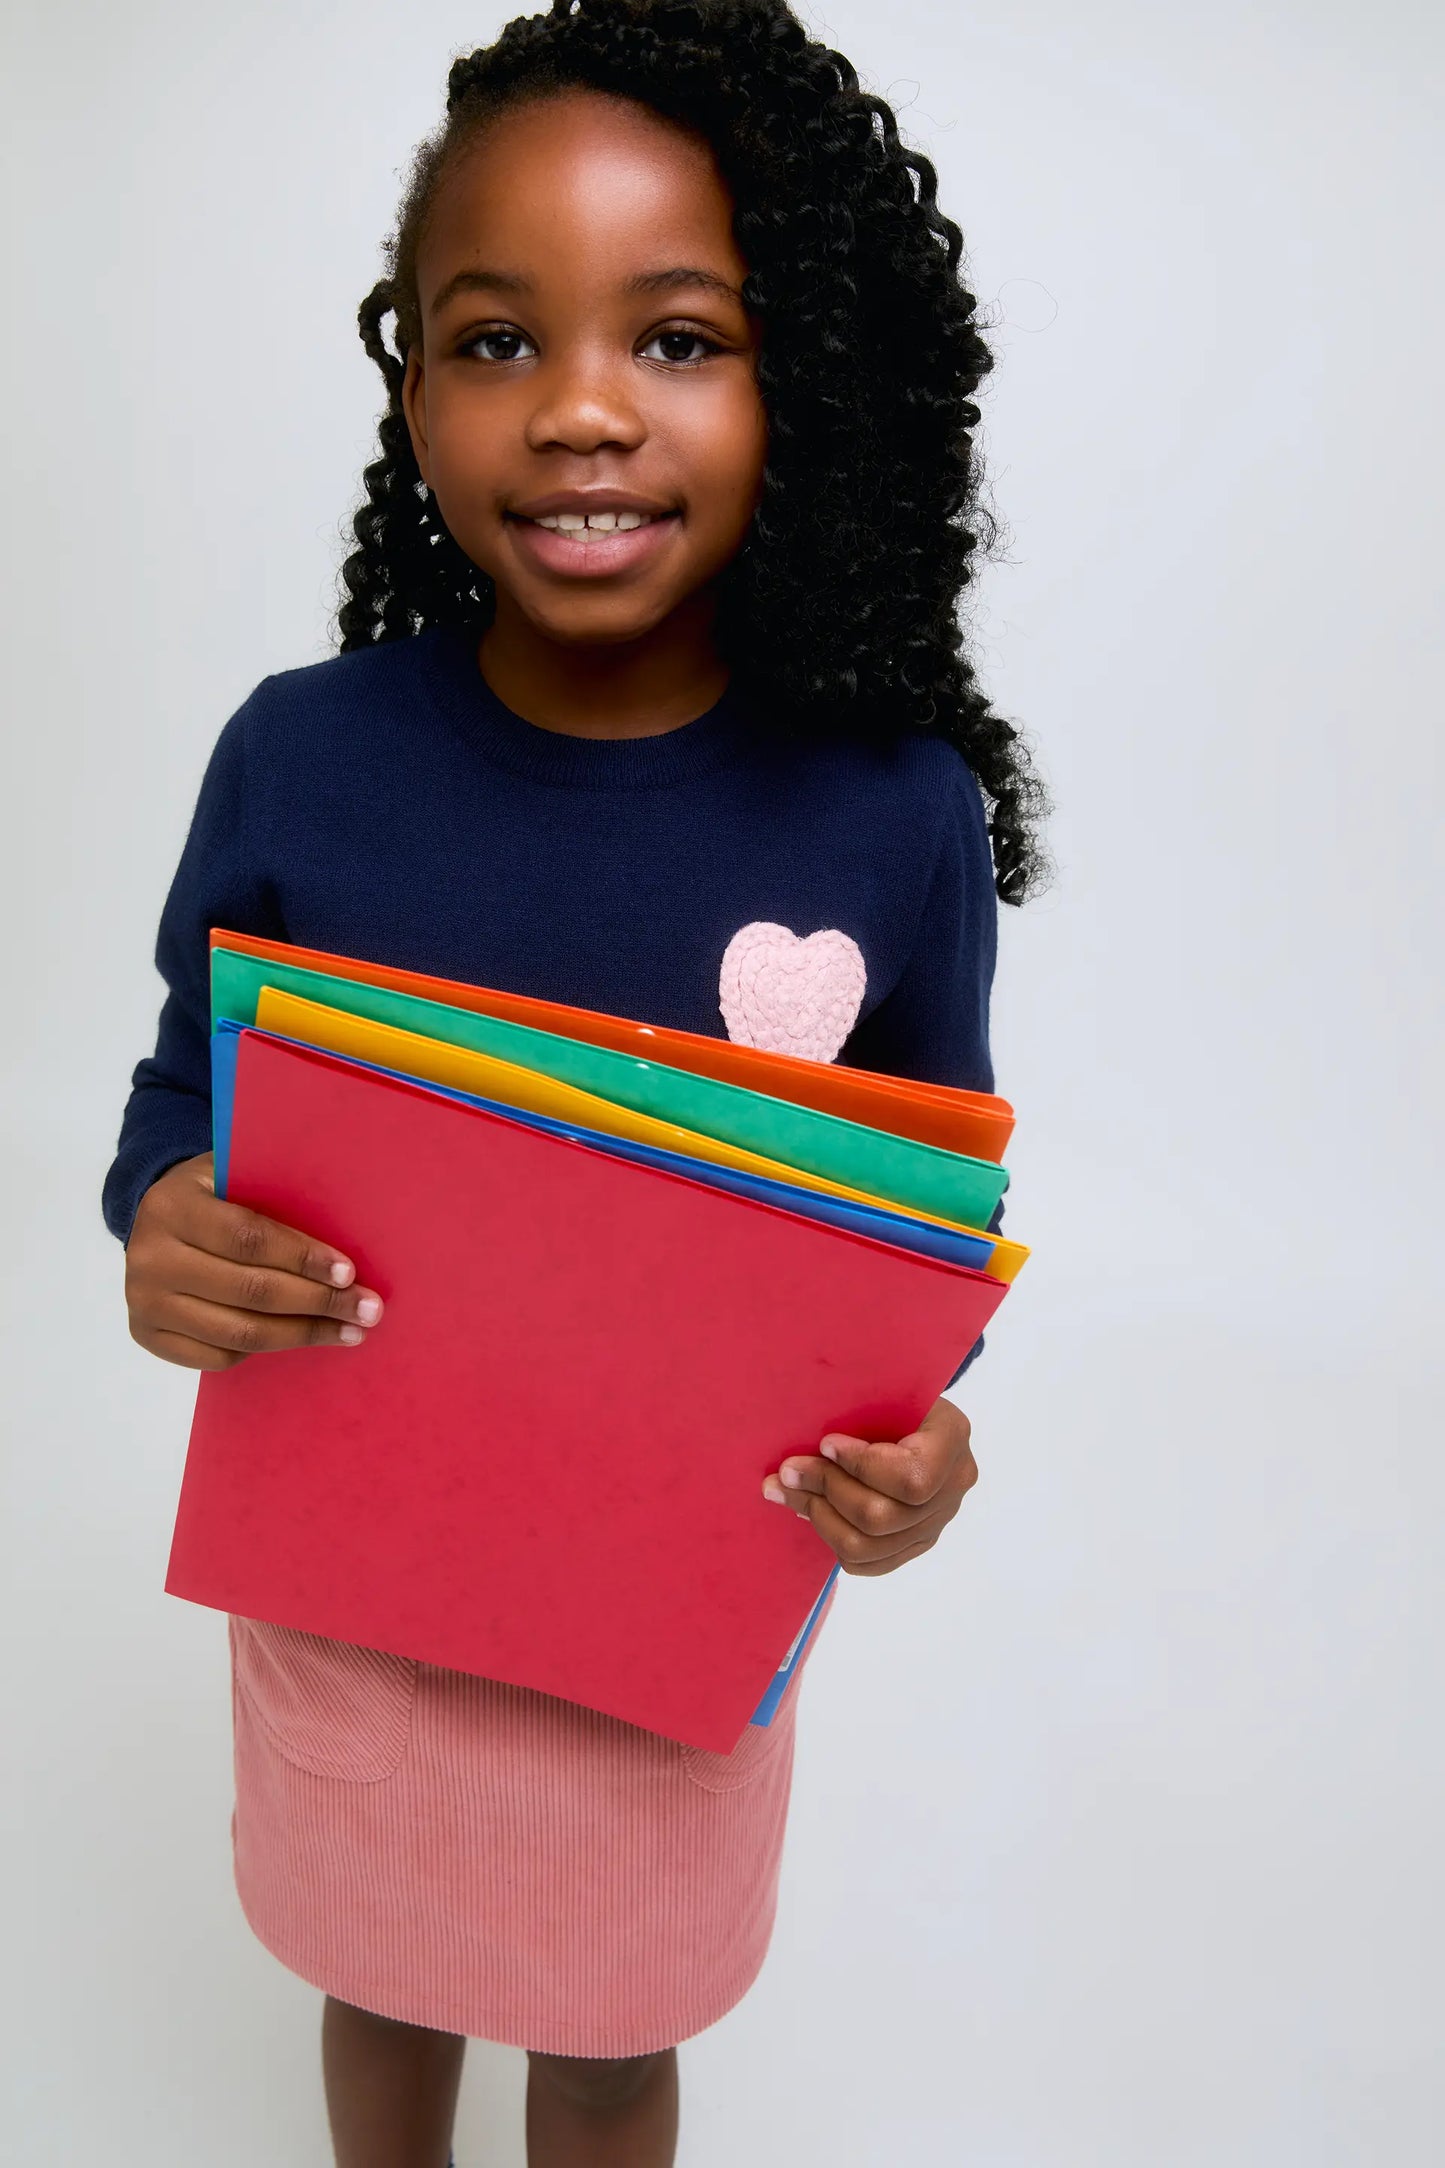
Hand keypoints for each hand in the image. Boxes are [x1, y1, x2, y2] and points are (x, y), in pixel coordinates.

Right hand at [124, 1151, 384, 1370]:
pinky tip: (299, 1338)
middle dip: (317, 1303)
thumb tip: (350, 1228)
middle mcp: (150, 1257)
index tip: (349, 1273)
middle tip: (367, 1310)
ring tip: (350, 1332)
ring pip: (239, 1333)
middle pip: (249, 1292)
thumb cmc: (214, 1192)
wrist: (153, 1219)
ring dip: (303, 1335)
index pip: (248, 1238)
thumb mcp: (234, 1173)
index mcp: (173, 1207)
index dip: (302, 1258)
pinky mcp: (148, 1336)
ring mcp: (145, 1302)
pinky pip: (219, 1357)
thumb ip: (275, 1190)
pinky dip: (266, 1351)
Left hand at [761, 1396, 977, 1575]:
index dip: (861, 1468)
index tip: (825, 1443)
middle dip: (826, 1491)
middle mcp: (952, 1489)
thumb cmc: (897, 1395)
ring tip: (786, 1491)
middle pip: (881, 1517)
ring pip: (869, 1546)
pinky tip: (810, 1511)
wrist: (917, 1416)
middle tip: (787, 1471)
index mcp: (952, 1440)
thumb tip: (809, 1445)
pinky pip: (868, 1563)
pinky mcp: (915, 1544)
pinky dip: (831, 1539)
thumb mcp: (887, 1387)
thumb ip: (859, 1408)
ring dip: (819, 1517)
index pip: (911, 1478)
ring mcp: (936, 1523)